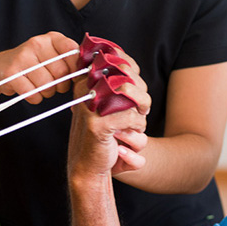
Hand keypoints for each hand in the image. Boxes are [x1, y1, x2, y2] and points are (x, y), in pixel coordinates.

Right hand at [0, 31, 79, 102]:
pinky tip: (30, 90)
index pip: (73, 52)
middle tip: (54, 85)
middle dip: (61, 85)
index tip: (73, 76)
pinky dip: (35, 98)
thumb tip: (88, 74)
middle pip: (61, 73)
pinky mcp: (11, 72)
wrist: (2, 66)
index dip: (76, 69)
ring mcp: (23, 56)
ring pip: (47, 85)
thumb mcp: (53, 55)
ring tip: (40, 86)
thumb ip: (70, 61)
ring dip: (47, 92)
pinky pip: (33, 94)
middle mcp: (37, 43)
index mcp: (52, 38)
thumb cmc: (35, 64)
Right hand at [68, 47, 150, 179]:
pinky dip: (137, 126)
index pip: (115, 58)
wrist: (89, 167)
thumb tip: (128, 64)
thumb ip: (116, 84)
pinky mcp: (97, 125)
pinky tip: (131, 133)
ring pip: (131, 93)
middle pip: (127, 73)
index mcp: (85, 80)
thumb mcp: (108, 104)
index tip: (136, 86)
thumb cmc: (104, 133)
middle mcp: (84, 89)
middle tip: (141, 109)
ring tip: (139, 120)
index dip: (132, 69)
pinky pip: (131, 117)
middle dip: (141, 92)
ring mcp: (89, 107)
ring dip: (142, 109)